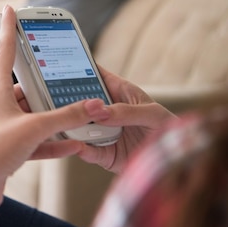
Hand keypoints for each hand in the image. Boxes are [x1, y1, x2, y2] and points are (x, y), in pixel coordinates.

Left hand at [0, 5, 102, 226]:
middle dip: (48, 88)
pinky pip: (34, 140)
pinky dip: (52, 142)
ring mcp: (0, 127)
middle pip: (26, 88)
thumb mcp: (34, 128)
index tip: (9, 9)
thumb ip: (67, 116)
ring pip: (33, 117)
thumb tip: (94, 105)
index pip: (4, 50)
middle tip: (66, 80)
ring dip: (54, 120)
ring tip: (79, 118)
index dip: (9, 28)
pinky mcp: (6, 149)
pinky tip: (74, 146)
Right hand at [31, 67, 177, 173]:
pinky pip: (88, 152)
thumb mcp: (152, 114)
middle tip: (49, 96)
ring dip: (70, 125)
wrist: (179, 165)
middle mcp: (107, 112)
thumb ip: (126, 112)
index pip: (95, 75)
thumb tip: (99, 111)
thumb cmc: (171, 130)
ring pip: (80, 126)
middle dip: (66, 99)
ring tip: (61, 122)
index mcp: (120, 93)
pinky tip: (78, 146)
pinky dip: (81, 149)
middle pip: (81, 102)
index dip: (78, 67)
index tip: (59, 61)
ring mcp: (104, 133)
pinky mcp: (104, 155)